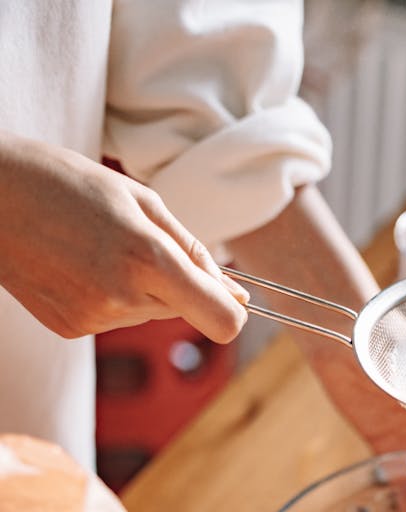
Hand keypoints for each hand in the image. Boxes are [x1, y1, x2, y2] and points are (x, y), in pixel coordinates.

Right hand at [0, 131, 247, 341]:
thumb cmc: (64, 182)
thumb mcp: (139, 198)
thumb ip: (193, 249)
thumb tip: (236, 293)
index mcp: (148, 259)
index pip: (222, 321)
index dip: (232, 312)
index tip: (228, 296)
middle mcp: (124, 297)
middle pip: (186, 312)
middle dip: (178, 284)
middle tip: (137, 241)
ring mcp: (95, 319)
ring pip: (149, 313)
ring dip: (140, 286)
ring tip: (97, 246)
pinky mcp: (72, 329)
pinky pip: (115, 319)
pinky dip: (108, 295)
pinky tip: (77, 265)